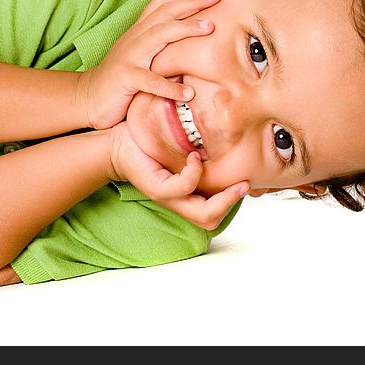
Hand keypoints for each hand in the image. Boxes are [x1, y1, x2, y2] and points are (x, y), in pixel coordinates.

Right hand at [77, 0, 220, 129]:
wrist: (87, 97)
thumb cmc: (121, 80)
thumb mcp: (142, 58)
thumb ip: (162, 48)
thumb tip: (195, 45)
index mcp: (139, 33)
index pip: (162, 7)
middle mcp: (134, 39)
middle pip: (164, 14)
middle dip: (191, 4)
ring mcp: (128, 57)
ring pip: (157, 36)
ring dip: (184, 30)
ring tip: (209, 29)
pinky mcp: (124, 79)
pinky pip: (148, 81)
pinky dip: (168, 86)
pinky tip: (188, 94)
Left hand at [107, 121, 248, 230]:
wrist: (118, 144)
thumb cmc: (149, 146)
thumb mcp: (181, 153)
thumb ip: (201, 156)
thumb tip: (230, 147)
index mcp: (186, 196)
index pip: (214, 213)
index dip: (233, 202)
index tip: (247, 183)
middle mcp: (177, 202)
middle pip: (210, 220)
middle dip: (231, 204)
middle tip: (244, 185)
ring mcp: (167, 197)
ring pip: (202, 214)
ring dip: (221, 197)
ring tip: (230, 179)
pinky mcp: (156, 188)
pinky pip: (184, 188)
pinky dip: (194, 173)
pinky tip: (194, 158)